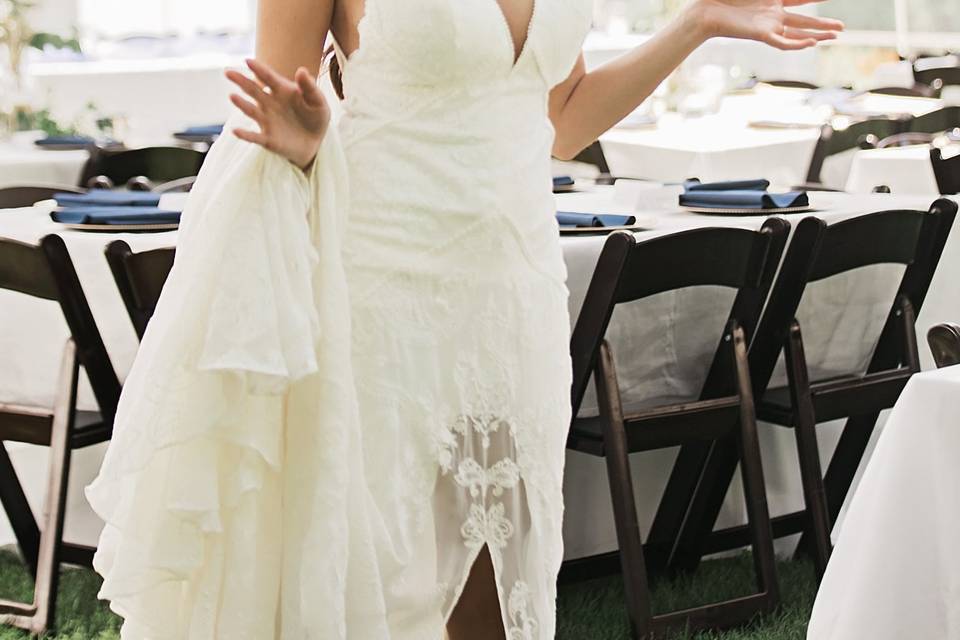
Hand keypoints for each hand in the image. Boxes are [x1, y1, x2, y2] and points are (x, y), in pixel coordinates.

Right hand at [225, 58, 330, 169]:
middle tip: (228, 72)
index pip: (269, 77)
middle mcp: (270, 103)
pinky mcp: (268, 139)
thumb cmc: (315, 117)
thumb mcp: (318, 102)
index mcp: (282, 90)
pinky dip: (245, 135)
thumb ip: (310, 88)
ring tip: (232, 96)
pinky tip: (236, 131)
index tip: (248, 61)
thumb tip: (301, 70)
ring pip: (251, 111)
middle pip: (253, 90)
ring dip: (242, 104)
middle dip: (241, 81)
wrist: (315, 142)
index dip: (259, 69)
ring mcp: (267, 121)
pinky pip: (255, 137)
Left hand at [692, 0, 843, 49]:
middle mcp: (773, 15)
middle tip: (842, 28)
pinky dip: (798, 44)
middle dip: (823, 25)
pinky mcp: (761, 35)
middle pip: (804, 21)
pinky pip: (783, 42)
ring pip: (798, 34)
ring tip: (835, 36)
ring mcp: (768, 26)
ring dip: (817, 35)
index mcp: (772, 0)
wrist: (705, 11)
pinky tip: (812, 43)